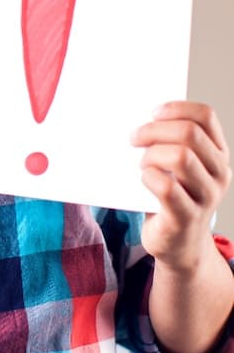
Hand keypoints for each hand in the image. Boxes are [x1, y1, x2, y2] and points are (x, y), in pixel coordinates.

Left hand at [132, 101, 230, 271]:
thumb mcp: (177, 166)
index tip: (152, 113)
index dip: (176, 108)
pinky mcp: (186, 217)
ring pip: (180, 156)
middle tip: (134, 139)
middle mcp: (219, 173)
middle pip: (189, 133)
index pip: (205, 116)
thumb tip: (136, 118)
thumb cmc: (172, 195)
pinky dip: (148, 177)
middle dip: (153, 130)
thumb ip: (168, 142)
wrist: (178, 243)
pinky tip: (144, 181)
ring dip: (151, 155)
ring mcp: (206, 196)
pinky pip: (166, 187)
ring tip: (143, 164)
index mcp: (217, 153)